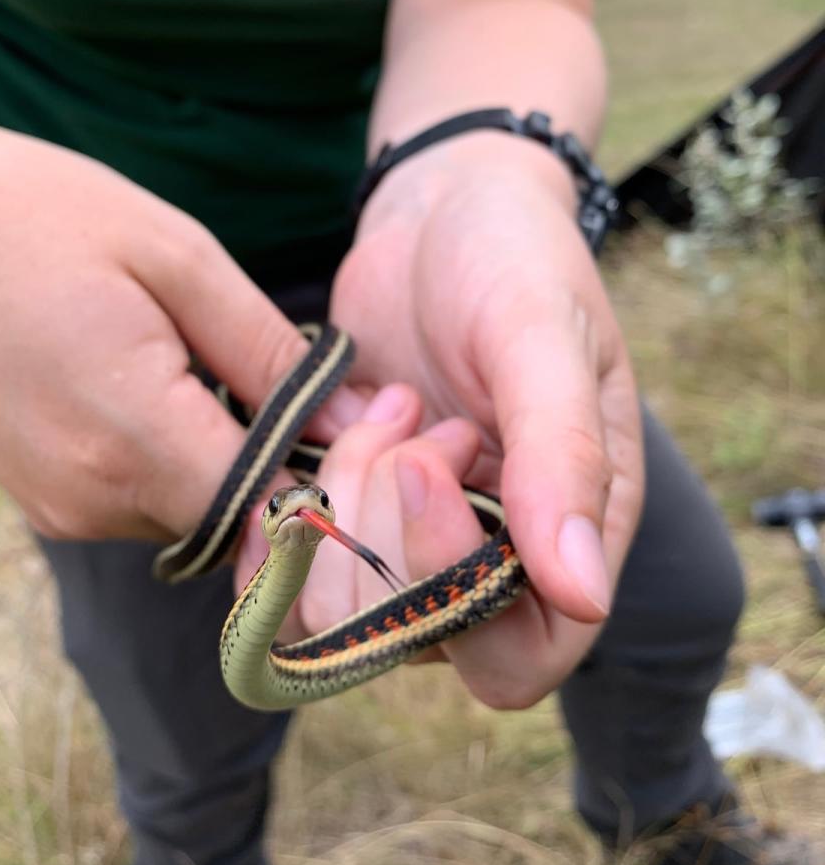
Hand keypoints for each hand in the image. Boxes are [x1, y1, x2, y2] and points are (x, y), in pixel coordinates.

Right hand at [0, 93, 364, 541]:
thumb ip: (270, 351)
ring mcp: (59, 506)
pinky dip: (178, 457)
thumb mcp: (178, 257)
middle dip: (289, 463)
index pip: (273, 511)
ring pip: (194, 511)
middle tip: (312, 383)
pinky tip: (169, 384)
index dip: (335, 474)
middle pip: (239, 518)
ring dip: (230, 457)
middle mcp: (91, 499)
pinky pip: (144, 498)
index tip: (374, 421)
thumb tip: (350, 420)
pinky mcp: (42, 497)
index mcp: (131, 439)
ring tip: (222, 364)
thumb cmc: (38, 217)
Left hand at [310, 134, 642, 709]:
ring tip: (379, 409)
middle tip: (409, 414)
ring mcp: (411, 543)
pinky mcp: (348, 513)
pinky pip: (286, 571)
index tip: (422, 461)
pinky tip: (310, 437)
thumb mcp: (546, 341)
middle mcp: (492, 561)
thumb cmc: (518, 261)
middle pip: (411, 637)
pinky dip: (280, 516)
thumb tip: (585, 597)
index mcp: (570, 535)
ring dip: (338, 506)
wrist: (446, 209)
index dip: (454, 584)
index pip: (517, 655)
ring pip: (336, 611)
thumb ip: (563, 459)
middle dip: (385, 525)